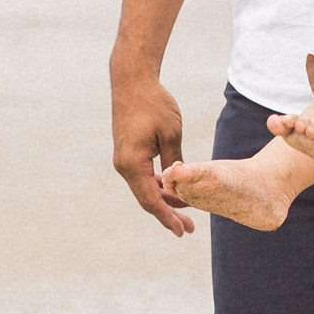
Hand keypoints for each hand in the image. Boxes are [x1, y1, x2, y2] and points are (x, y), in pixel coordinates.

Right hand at [112, 66, 193, 235]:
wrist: (132, 81)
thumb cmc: (153, 104)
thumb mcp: (171, 134)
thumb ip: (175, 162)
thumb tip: (180, 184)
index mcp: (132, 164)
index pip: (151, 200)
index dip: (167, 218)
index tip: (182, 232)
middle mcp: (124, 165)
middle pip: (147, 199)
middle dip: (168, 214)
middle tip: (189, 228)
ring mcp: (124, 159)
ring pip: (145, 188)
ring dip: (164, 200)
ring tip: (184, 213)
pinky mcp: (127, 152)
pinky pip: (143, 176)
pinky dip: (157, 186)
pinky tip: (173, 191)